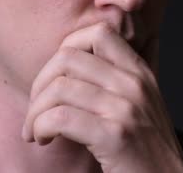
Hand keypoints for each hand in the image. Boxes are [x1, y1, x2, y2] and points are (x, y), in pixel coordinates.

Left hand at [22, 22, 182, 172]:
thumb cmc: (147, 151)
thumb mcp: (142, 103)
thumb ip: (121, 77)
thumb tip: (90, 52)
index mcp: (140, 72)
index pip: (97, 32)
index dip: (65, 49)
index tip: (55, 79)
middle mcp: (134, 83)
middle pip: (68, 57)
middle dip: (40, 83)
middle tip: (35, 110)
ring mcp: (126, 108)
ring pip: (58, 88)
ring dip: (35, 112)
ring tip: (35, 131)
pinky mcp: (115, 136)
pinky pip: (61, 118)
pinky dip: (41, 127)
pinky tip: (43, 139)